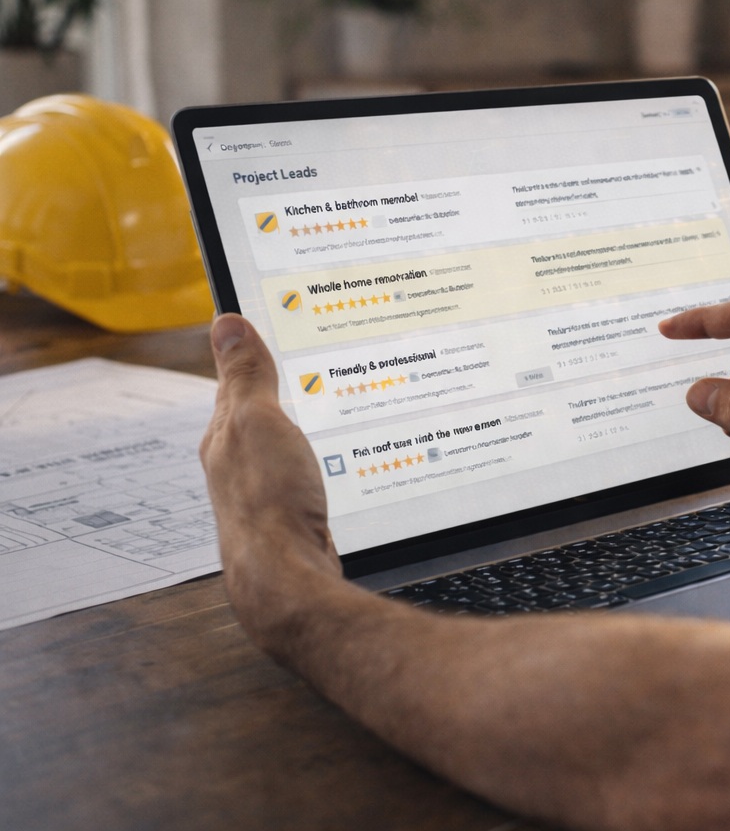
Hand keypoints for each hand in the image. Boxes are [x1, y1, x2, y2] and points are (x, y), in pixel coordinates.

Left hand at [200, 313, 341, 652]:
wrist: (289, 579)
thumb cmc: (270, 501)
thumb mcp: (258, 422)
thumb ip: (246, 374)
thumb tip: (226, 320)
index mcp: (225, 434)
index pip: (235, 380)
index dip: (254, 353)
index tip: (275, 326)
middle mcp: (237, 464)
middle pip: (258, 413)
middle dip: (281, 387)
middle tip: (309, 358)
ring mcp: (264, 492)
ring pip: (282, 444)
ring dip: (301, 424)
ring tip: (327, 404)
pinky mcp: (291, 515)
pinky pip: (302, 472)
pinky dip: (316, 456)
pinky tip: (333, 460)